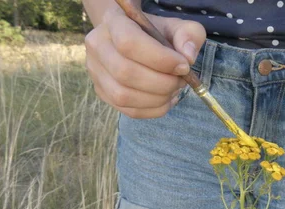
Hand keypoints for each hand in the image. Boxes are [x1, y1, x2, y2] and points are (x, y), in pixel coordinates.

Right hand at [84, 6, 205, 118]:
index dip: (160, 59)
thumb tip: (188, 58)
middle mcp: (98, 47)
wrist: (134, 39)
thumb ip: (188, 35)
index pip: (129, 43)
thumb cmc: (155, 33)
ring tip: (174, 90)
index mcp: (113, 22)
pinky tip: (167, 99)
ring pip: (123, 96)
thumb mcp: (176, 26)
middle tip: (181, 81)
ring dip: (157, 99)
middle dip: (161, 83)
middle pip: (125, 73)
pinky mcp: (103, 93)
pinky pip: (129, 111)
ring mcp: (96, 72)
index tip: (184, 66)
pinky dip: (154, 110)